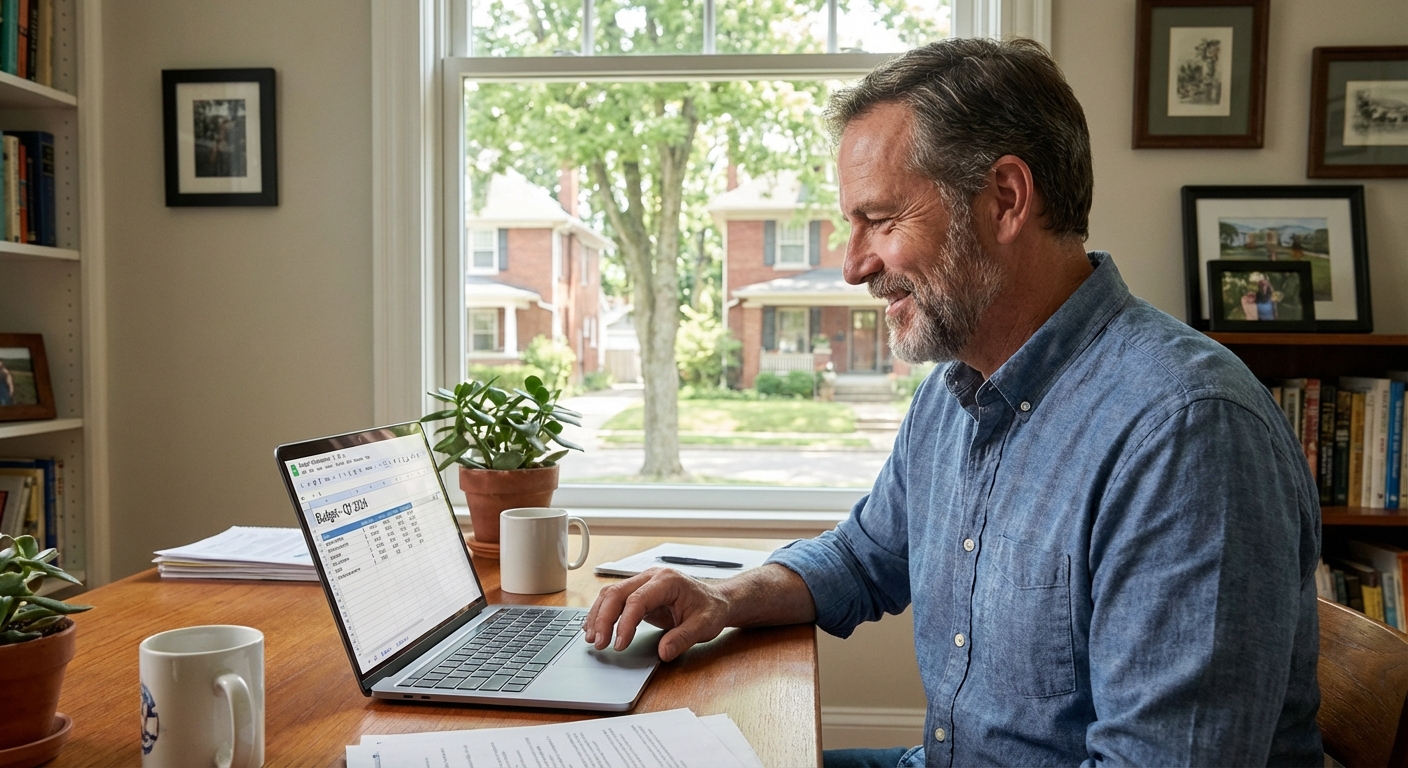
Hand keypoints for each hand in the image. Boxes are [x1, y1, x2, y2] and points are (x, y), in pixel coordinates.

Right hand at [584, 567, 730, 661]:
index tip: (619, 644)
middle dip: (603, 619)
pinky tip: (595, 628)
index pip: (637, 600)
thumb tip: (664, 652)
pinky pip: (614, 600)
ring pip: (610, 594)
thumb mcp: (704, 626)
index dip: (624, 623)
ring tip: (592, 639)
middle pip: (617, 593)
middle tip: (598, 643)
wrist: (716, 601)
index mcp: (667, 581)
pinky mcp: (638, 593)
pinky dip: (602, 614)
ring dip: (598, 616)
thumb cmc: (711, 610)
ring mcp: (643, 583)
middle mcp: (651, 577)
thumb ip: (683, 638)